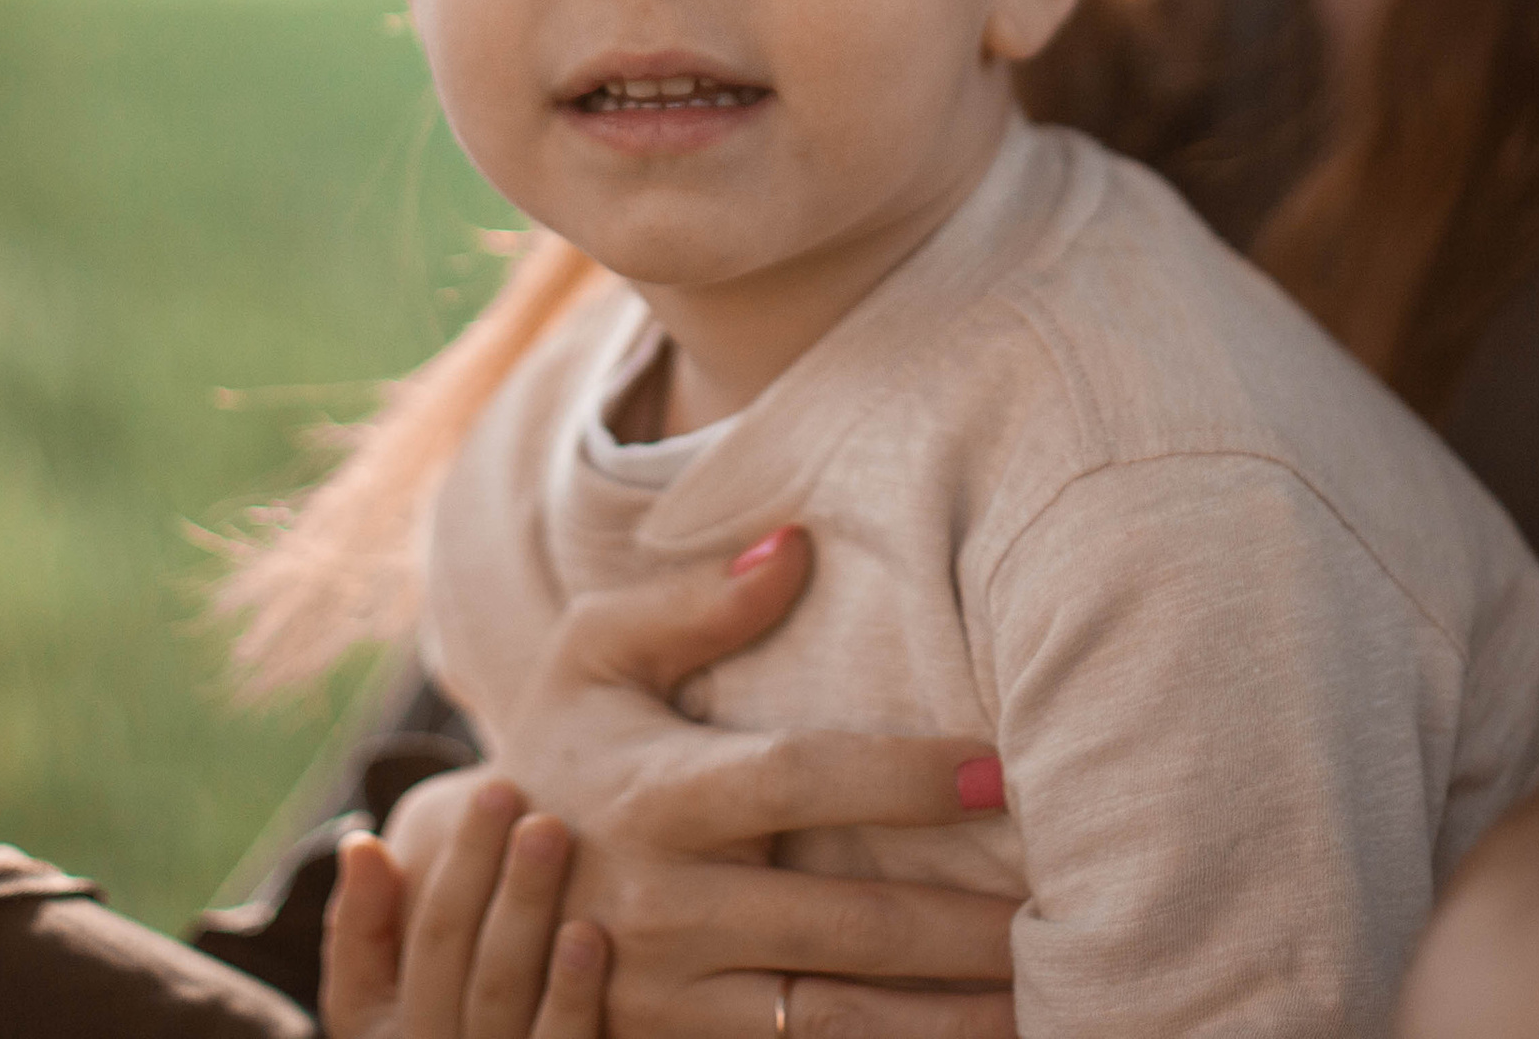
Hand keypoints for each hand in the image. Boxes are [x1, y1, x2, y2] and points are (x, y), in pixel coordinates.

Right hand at [322, 773, 607, 1038]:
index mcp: (390, 1035)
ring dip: (523, 910)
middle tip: (514, 790)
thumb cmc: (464, 1009)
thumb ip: (368, 928)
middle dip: (480, 869)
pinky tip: (587, 933)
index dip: (454, 863)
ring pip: (498, 997)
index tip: (495, 793)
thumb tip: (359, 844)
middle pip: (450, 963)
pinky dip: (570, 995)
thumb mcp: (398, 991)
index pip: (412, 945)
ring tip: (548, 832)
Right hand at [483, 531, 1018, 1038]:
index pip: (798, 779)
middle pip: (840, 922)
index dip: (901, 776)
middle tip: (1065, 902)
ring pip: (831, 1020)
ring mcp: (670, 994)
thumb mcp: (596, 653)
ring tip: (1046, 997)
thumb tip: (798, 547)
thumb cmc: (561, 741)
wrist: (473, 890)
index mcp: (656, 793)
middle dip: (959, 921)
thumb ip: (696, 601)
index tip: (1000, 765)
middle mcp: (664, 904)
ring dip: (943, 1016)